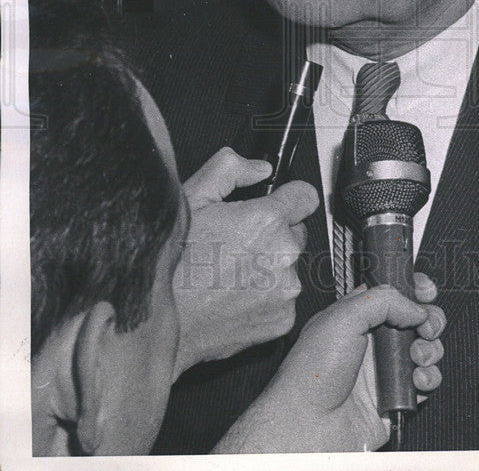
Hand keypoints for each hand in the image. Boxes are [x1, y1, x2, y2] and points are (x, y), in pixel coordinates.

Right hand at [172, 147, 318, 377]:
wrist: (156, 324)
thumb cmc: (170, 264)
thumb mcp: (191, 198)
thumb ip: (230, 170)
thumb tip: (259, 169)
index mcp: (266, 222)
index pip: (306, 196)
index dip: (288, 197)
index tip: (276, 204)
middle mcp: (282, 257)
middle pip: (295, 233)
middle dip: (273, 235)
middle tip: (236, 244)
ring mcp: (284, 291)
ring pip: (288, 267)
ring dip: (269, 267)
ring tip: (230, 274)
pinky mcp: (282, 320)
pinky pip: (283, 298)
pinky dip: (265, 297)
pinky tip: (234, 297)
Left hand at [212, 276, 445, 452]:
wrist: (309, 424)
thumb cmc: (312, 373)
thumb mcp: (342, 318)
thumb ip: (383, 301)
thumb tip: (415, 307)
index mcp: (358, 316)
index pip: (393, 294)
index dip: (413, 290)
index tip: (424, 292)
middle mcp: (374, 341)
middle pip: (416, 320)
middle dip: (430, 319)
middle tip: (425, 327)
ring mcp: (386, 369)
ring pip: (426, 349)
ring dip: (431, 349)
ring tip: (417, 357)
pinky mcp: (396, 396)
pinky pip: (426, 382)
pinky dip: (429, 378)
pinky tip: (417, 380)